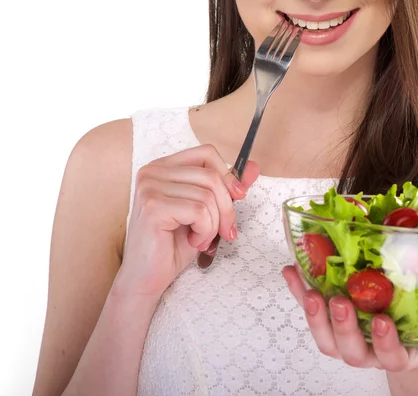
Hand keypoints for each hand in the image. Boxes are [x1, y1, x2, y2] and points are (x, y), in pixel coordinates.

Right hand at [115, 145, 258, 299]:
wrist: (148, 279)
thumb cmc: (175, 245)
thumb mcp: (207, 211)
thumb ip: (227, 187)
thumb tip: (254, 167)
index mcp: (164, 166)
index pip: (207, 153)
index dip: (228, 175)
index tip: (238, 197)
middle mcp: (153, 171)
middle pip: (211, 175)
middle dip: (227, 207)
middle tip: (225, 231)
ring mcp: (150, 187)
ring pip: (207, 195)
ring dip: (214, 224)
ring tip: (202, 239)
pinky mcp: (153, 206)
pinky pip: (199, 211)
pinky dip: (205, 231)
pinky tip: (194, 241)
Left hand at [282, 265, 417, 372]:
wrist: (411, 335)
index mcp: (401, 353)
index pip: (391, 358)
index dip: (385, 344)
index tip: (384, 323)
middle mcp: (370, 350)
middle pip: (350, 351)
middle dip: (343, 328)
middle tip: (340, 301)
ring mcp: (348, 337)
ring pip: (325, 337)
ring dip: (313, 314)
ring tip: (308, 288)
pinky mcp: (331, 319)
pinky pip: (311, 310)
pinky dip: (298, 292)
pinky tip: (291, 271)